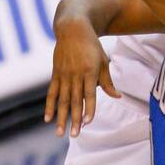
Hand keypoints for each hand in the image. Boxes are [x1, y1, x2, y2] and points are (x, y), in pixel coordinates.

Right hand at [45, 18, 120, 135]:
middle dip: (75, 119)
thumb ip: (107, 81)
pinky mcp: (55, 74)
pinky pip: (51, 93)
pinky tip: (47, 118)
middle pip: (75, 100)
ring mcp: (64, 75)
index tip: (88, 122)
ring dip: (61, 117)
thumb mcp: (103, 61)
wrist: (73, 29)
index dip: (89, 108)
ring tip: (60, 132)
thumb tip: (117, 97)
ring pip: (62, 100)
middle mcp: (75, 74)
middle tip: (75, 135)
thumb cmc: (92, 46)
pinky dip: (49, 106)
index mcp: (89, 71)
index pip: (89, 94)